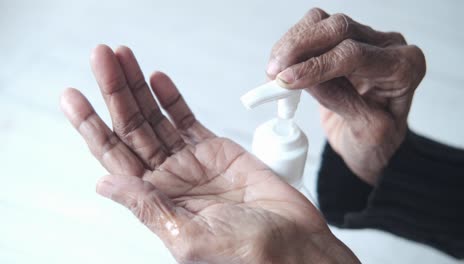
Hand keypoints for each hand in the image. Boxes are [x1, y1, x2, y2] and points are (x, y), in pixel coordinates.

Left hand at [60, 45, 358, 262]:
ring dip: (137, 88)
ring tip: (123, 59)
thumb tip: (105, 185)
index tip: (74, 98)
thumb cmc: (247, 254)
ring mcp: (191, 161)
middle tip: (101, 59)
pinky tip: (157, 80)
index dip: (91, 127)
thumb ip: (148, 207)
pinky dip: (171, 98)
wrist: (293, 245)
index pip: (113, 157)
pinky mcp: (216, 150)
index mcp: (156, 199)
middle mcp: (168, 178)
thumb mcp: (188, 238)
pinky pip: (187, 119)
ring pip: (156, 118)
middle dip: (114, 93)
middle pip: (131, 128)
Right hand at [267, 8, 425, 183]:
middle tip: (274, 72)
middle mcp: (387, 47)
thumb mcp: (366, 132)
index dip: (317, 65)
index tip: (287, 81)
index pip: (356, 54)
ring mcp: (364, 40)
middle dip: (300, 47)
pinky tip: (282, 65)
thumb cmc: (377, 142)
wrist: (373, 143)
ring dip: (292, 43)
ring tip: (274, 71)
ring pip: (323, 23)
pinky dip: (292, 44)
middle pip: (339, 28)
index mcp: (404, 68)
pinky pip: (313, 28)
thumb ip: (340, 101)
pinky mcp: (342, 42)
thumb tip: (302, 79)